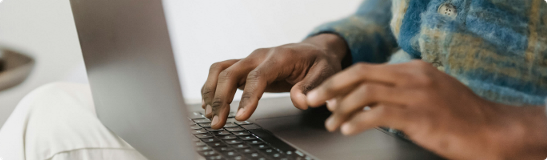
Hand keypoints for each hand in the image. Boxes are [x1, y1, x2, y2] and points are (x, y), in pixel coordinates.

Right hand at [202, 34, 347, 128]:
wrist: (313, 50)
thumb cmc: (319, 62)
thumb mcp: (324, 73)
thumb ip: (311, 87)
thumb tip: (300, 102)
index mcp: (279, 57)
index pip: (258, 76)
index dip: (247, 97)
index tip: (240, 117)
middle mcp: (260, 56)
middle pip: (231, 72)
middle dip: (220, 98)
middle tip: (218, 122)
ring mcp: (249, 60)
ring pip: (220, 70)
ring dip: (211, 92)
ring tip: (210, 115)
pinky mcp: (244, 67)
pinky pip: (221, 72)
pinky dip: (211, 87)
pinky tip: (210, 105)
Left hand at [306, 60, 546, 158]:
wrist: (492, 131)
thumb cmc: (460, 117)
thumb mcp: (430, 93)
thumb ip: (402, 91)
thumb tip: (370, 99)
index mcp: (413, 70)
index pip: (367, 69)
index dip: (341, 81)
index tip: (326, 95)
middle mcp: (412, 77)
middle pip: (360, 73)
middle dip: (331, 87)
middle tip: (313, 101)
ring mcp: (416, 95)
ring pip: (365, 93)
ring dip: (341, 108)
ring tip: (331, 123)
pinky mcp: (419, 116)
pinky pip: (378, 114)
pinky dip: (357, 121)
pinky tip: (348, 130)